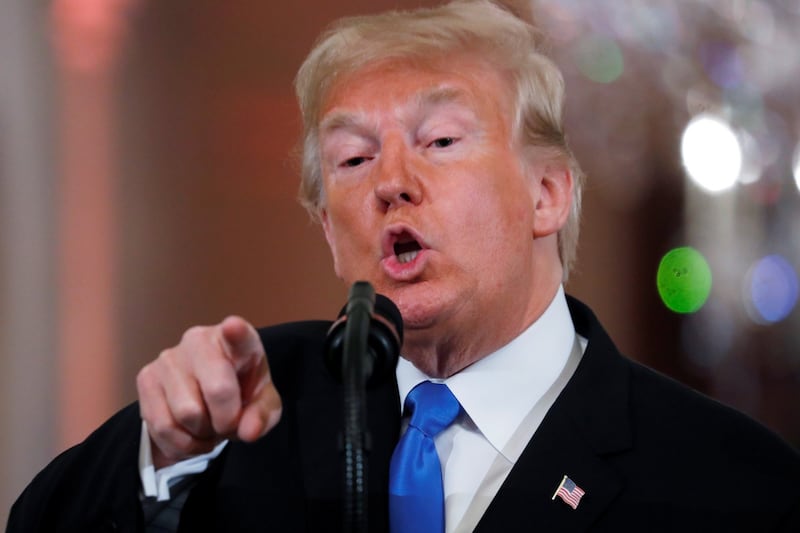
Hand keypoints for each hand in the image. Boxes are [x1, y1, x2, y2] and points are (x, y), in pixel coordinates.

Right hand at [136, 316, 281, 468]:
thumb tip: (248, 432)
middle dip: (226, 421)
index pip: (238, 334)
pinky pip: (161, 426)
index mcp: (238, 341)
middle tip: (228, 423)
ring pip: (186, 414)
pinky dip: (180, 443)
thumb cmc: (240, 394)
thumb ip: (262, 416)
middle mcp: (199, 340)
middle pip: (216, 391)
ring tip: (208, 426)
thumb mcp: (262, 406)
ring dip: (201, 434)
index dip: (237, 332)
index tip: (234, 327)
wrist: (207, 400)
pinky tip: (189, 434)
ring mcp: (169, 357)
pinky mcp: (146, 377)